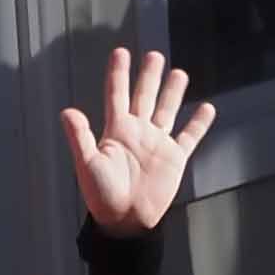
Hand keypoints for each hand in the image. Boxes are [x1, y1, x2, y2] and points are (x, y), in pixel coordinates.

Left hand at [62, 47, 213, 235]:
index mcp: (117, 130)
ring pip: (167, 110)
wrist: (125, 222)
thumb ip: (79, 137)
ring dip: (172, 92)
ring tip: (178, 73)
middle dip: (149, 76)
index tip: (121, 51)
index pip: (117, 94)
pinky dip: (199, 124)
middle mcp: (138, 133)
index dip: (119, 73)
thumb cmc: (102, 197)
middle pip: (144, 96)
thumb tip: (67, 112)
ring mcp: (157, 144)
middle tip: (154, 55)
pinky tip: (207, 108)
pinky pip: (189, 137)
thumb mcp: (87, 165)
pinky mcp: (174, 159)